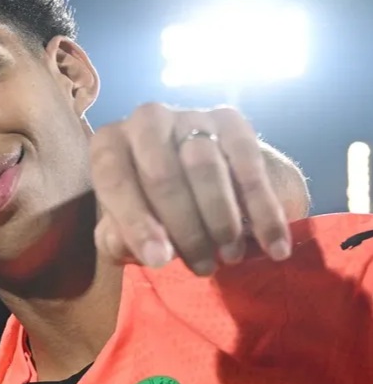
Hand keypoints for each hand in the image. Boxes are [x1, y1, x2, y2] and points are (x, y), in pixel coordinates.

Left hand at [90, 103, 296, 276]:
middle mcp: (146, 120)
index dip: (136, 223)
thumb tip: (146, 247)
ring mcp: (190, 116)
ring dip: (221, 220)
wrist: (197, 181)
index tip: (158, 261)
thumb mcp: (123, 232)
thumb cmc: (148, 212)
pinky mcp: (231, 121)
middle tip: (201, 267)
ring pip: (205, 166)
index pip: (114, 179)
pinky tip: (274, 247)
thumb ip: (119, 241)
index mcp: (110, 145)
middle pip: (162, 175)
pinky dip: (263, 212)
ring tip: (229, 258)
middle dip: (184, 229)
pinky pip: (248, 165)